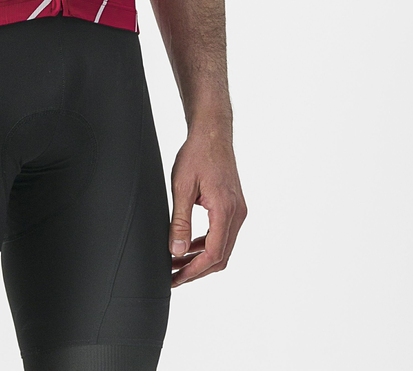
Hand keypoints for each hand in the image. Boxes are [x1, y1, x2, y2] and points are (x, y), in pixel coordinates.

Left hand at [168, 126, 246, 286]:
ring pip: (223, 247)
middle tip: (173, 276)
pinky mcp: (235, 207)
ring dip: (201, 259)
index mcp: (225, 210)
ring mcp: (238, 211)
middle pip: (220, 257)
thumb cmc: (197, 154)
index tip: (176, 279)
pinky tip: (190, 245)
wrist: (212, 133)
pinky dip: (207, 245)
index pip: (212, 254)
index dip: (193, 271)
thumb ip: (180, 221)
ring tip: (177, 263)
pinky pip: (223, 234)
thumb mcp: (182, 186)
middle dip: (196, 270)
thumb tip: (177, 251)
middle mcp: (237, 214)